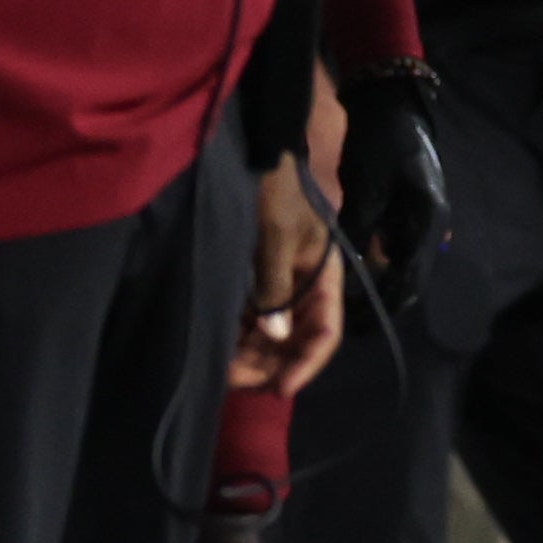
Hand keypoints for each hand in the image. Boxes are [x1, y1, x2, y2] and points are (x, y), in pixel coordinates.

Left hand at [233, 157, 344, 392]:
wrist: (256, 153)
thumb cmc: (274, 191)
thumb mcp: (277, 236)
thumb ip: (275, 286)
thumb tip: (275, 335)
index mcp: (323, 276)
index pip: (326, 331)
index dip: (307, 363)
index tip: (280, 389)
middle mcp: (304, 286)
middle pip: (296, 339)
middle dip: (270, 364)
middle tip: (234, 382)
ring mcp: (278, 284)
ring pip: (271, 333)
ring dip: (251, 355)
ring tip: (221, 372)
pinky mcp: (254, 278)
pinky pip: (249, 317)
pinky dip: (236, 335)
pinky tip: (217, 349)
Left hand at [333, 73, 447, 298]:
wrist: (392, 105)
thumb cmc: (380, 143)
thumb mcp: (365, 189)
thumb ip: (359, 232)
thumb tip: (348, 273)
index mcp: (429, 223)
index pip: (411, 280)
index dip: (384, 306)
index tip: (356, 325)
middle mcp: (431, 227)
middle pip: (410, 277)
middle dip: (382, 299)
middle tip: (348, 318)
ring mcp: (422, 219)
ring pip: (401, 263)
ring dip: (378, 280)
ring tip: (344, 296)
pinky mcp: (408, 211)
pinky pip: (394, 245)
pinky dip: (375, 259)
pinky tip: (351, 267)